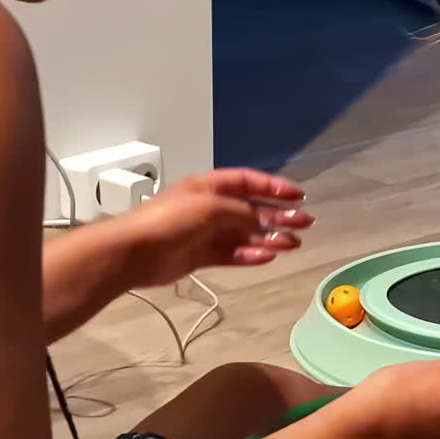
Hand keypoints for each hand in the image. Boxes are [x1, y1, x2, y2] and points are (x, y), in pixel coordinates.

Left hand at [121, 169, 312, 286]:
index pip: (248, 182)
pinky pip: (233, 254)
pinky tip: (267, 257)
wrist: (135, 252)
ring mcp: (206, 232)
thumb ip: (242, 213)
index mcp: (209, 187)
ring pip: (246, 234)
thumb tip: (265, 221)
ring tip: (292, 244)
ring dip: (270, 238)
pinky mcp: (202, 256)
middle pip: (251, 209)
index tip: (298, 196)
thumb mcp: (210, 207)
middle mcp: (210, 207)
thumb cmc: (169, 220)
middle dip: (279, 215)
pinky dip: (251, 255)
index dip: (273, 187)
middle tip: (304, 223)